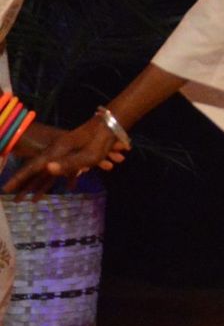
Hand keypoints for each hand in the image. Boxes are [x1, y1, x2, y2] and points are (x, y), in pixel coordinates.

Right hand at [4, 117, 126, 193]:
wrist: (111, 125)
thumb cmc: (101, 141)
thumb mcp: (87, 156)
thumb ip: (68, 163)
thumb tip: (46, 169)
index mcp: (56, 152)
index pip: (33, 167)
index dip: (19, 178)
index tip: (5, 189)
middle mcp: (56, 152)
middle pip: (37, 171)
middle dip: (25, 185)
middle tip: (14, 200)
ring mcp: (64, 152)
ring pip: (48, 172)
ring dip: (40, 186)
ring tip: (31, 200)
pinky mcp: (72, 153)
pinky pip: (61, 169)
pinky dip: (59, 180)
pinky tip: (63, 187)